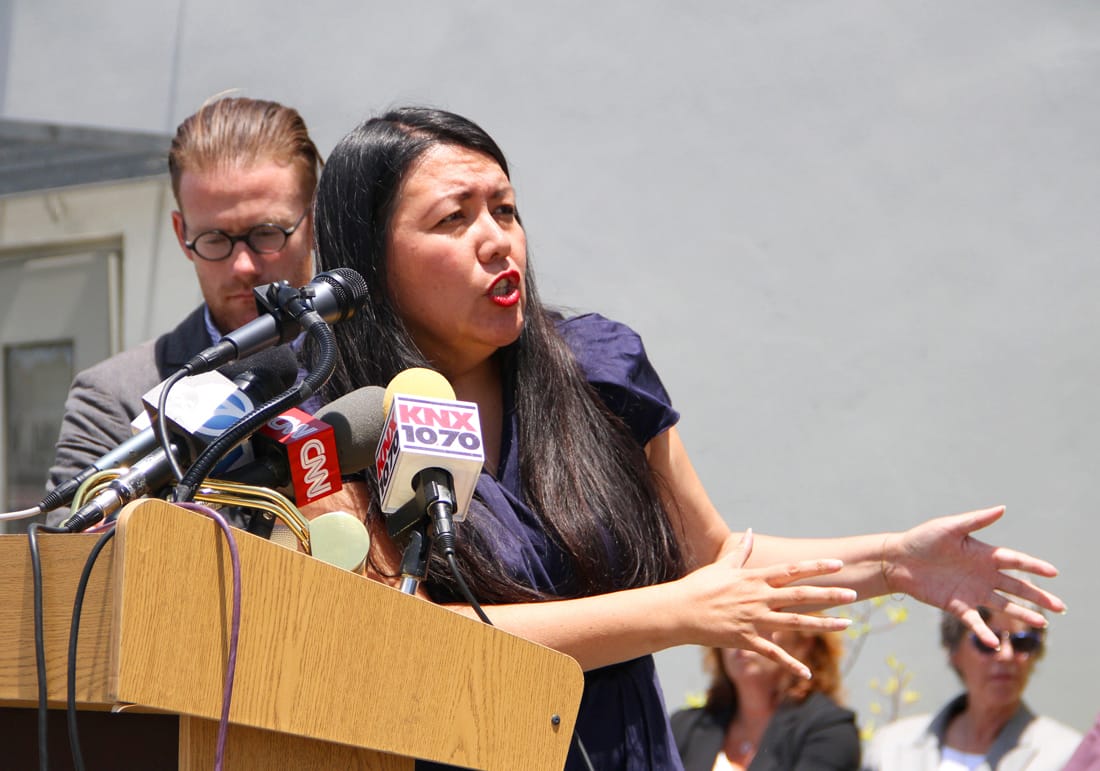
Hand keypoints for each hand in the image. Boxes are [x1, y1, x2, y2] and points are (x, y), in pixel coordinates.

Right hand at [678, 529, 856, 678]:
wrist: (679, 611)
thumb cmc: (698, 586)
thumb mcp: (721, 565)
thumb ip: (740, 551)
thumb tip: (750, 533)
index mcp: (754, 579)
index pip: (792, 571)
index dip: (816, 568)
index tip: (838, 565)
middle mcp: (759, 598)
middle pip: (801, 596)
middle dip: (829, 595)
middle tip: (854, 594)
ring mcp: (754, 620)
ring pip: (796, 622)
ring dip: (823, 624)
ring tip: (847, 625)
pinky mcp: (746, 640)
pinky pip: (773, 654)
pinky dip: (790, 665)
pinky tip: (807, 673)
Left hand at [886, 505, 1065, 648]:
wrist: (898, 560)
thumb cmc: (923, 539)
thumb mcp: (950, 527)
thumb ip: (976, 521)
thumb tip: (1003, 508)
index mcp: (984, 555)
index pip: (1016, 561)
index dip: (1035, 567)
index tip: (1053, 573)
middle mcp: (983, 575)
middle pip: (1017, 587)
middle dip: (1039, 597)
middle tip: (1060, 607)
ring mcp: (972, 592)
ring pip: (1004, 605)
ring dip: (1022, 615)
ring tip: (1042, 624)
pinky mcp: (957, 606)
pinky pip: (975, 621)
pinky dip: (984, 632)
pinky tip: (995, 642)